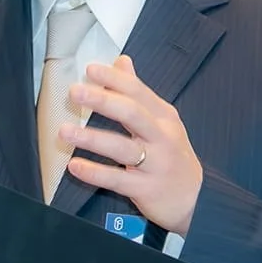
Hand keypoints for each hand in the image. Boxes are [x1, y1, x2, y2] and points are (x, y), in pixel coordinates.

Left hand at [60, 54, 202, 234]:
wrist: (196, 200)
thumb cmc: (173, 157)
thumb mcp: (163, 121)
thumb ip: (139, 93)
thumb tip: (122, 62)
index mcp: (164, 117)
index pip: (138, 92)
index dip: (114, 79)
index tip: (91, 70)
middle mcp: (162, 137)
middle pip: (132, 114)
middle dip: (103, 101)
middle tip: (76, 92)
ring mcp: (155, 164)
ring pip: (122, 147)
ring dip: (92, 138)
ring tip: (65, 130)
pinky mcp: (146, 189)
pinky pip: (117, 179)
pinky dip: (95, 172)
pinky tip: (75, 166)